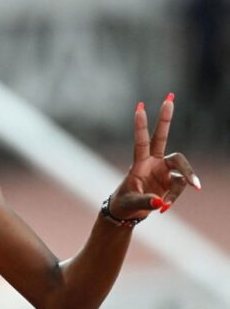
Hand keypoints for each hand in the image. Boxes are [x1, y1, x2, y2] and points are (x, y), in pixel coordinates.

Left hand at [110, 93, 200, 219]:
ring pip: (182, 169)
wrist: (128, 211)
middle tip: (170, 97)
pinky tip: (164, 208)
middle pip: (162, 136)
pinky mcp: (171, 181)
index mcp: (139, 163)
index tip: (139, 107)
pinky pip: (180, 187)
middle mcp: (153, 162)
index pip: (141, 141)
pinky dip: (174, 198)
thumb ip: (146, 201)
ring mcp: (164, 170)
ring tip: (167, 204)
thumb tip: (161, 202)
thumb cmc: (125, 203)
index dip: (141, 125)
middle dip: (166, 118)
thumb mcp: (131, 203)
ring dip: (184, 183)